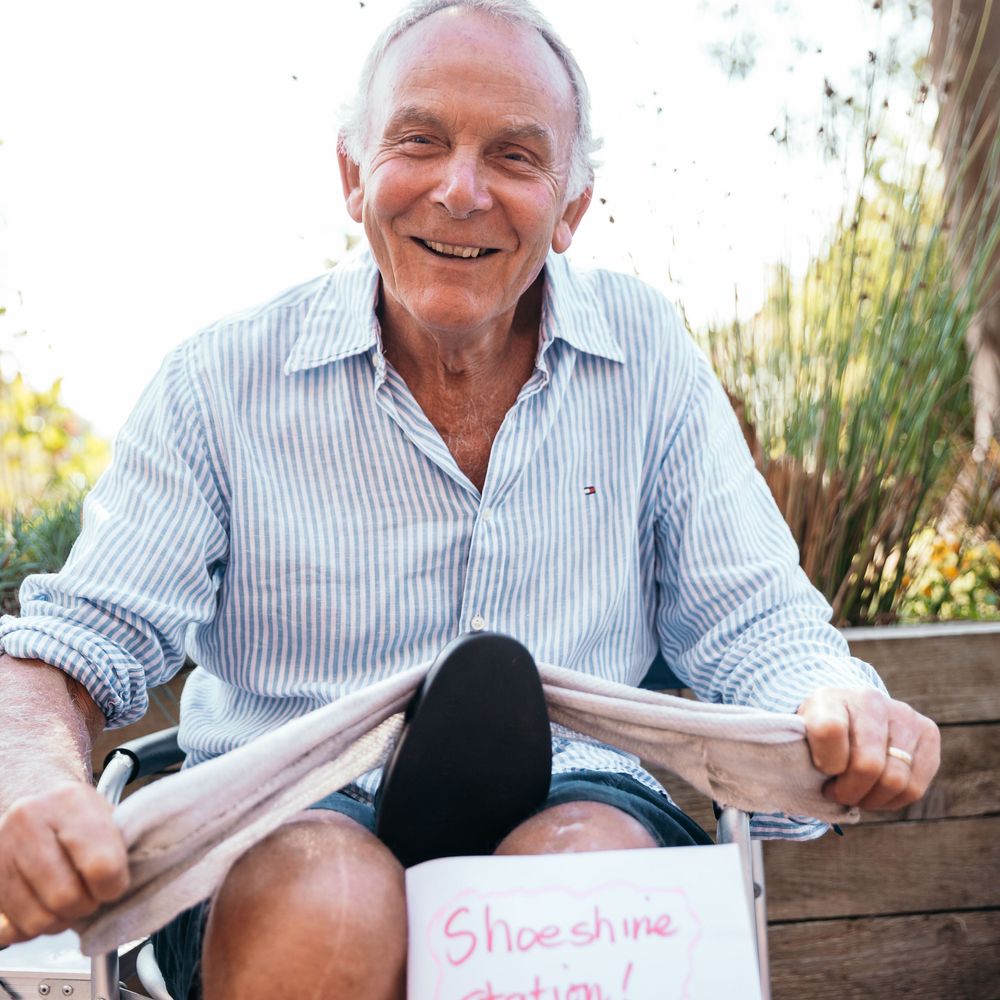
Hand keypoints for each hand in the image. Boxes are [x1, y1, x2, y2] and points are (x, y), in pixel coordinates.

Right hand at [0, 782, 128, 944]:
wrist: (34, 800)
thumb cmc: (78, 815)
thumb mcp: (107, 815)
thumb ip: (121, 846)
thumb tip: (131, 887)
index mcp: (69, 801)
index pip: (101, 864)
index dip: (113, 886)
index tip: (115, 885)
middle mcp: (28, 821)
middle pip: (66, 897)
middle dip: (87, 906)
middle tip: (93, 895)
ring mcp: (1, 848)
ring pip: (38, 918)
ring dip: (61, 921)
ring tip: (71, 901)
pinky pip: (12, 928)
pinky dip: (34, 928)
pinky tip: (45, 905)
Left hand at [797, 687, 940, 809]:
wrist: (848, 712)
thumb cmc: (819, 733)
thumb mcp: (800, 738)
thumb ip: (801, 753)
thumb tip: (816, 780)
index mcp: (830, 697)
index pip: (829, 731)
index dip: (825, 763)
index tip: (821, 771)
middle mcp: (870, 700)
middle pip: (868, 765)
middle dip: (849, 792)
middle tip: (838, 794)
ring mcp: (903, 714)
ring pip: (895, 781)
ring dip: (872, 800)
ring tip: (856, 795)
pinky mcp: (928, 732)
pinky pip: (915, 787)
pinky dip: (893, 801)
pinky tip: (876, 792)